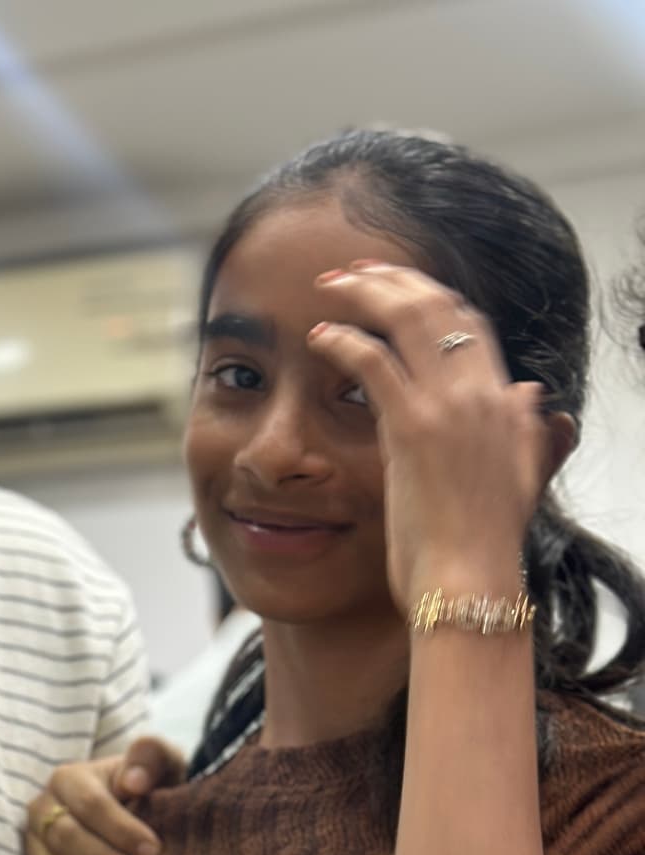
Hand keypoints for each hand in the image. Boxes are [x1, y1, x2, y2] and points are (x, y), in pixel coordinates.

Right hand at [25, 736, 179, 854]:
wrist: (138, 818)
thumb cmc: (152, 790)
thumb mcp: (162, 766)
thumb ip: (152, 757)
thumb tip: (134, 781)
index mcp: (69, 779)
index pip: (90, 804)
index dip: (121, 829)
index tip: (154, 852)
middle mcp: (42, 810)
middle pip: (65, 838)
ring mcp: (35, 848)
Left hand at [308, 261, 556, 613]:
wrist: (471, 583)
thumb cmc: (483, 545)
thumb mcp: (520, 479)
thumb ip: (529, 433)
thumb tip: (536, 397)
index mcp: (505, 403)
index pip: (472, 324)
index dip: (433, 298)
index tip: (397, 289)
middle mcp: (482, 393)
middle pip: (439, 306)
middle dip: (394, 279)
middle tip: (353, 271)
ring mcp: (448, 406)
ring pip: (408, 318)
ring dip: (364, 293)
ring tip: (329, 286)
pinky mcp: (412, 428)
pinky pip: (373, 360)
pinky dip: (344, 339)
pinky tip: (318, 336)